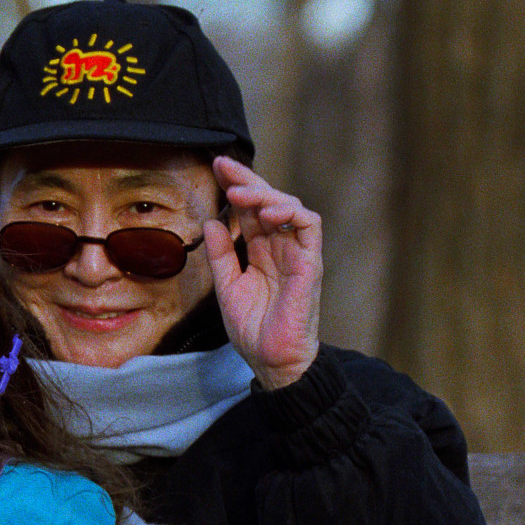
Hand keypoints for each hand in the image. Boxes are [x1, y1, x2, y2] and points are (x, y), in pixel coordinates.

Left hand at [203, 155, 322, 389]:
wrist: (272, 359)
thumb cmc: (253, 329)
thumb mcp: (227, 287)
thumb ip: (221, 255)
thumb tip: (212, 222)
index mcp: (260, 251)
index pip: (250, 210)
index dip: (236, 187)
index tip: (215, 168)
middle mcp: (280, 246)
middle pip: (268, 201)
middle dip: (247, 180)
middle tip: (224, 165)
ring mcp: (298, 252)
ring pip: (289, 206)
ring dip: (264, 195)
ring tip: (238, 195)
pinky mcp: (312, 262)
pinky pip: (310, 225)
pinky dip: (291, 212)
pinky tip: (267, 214)